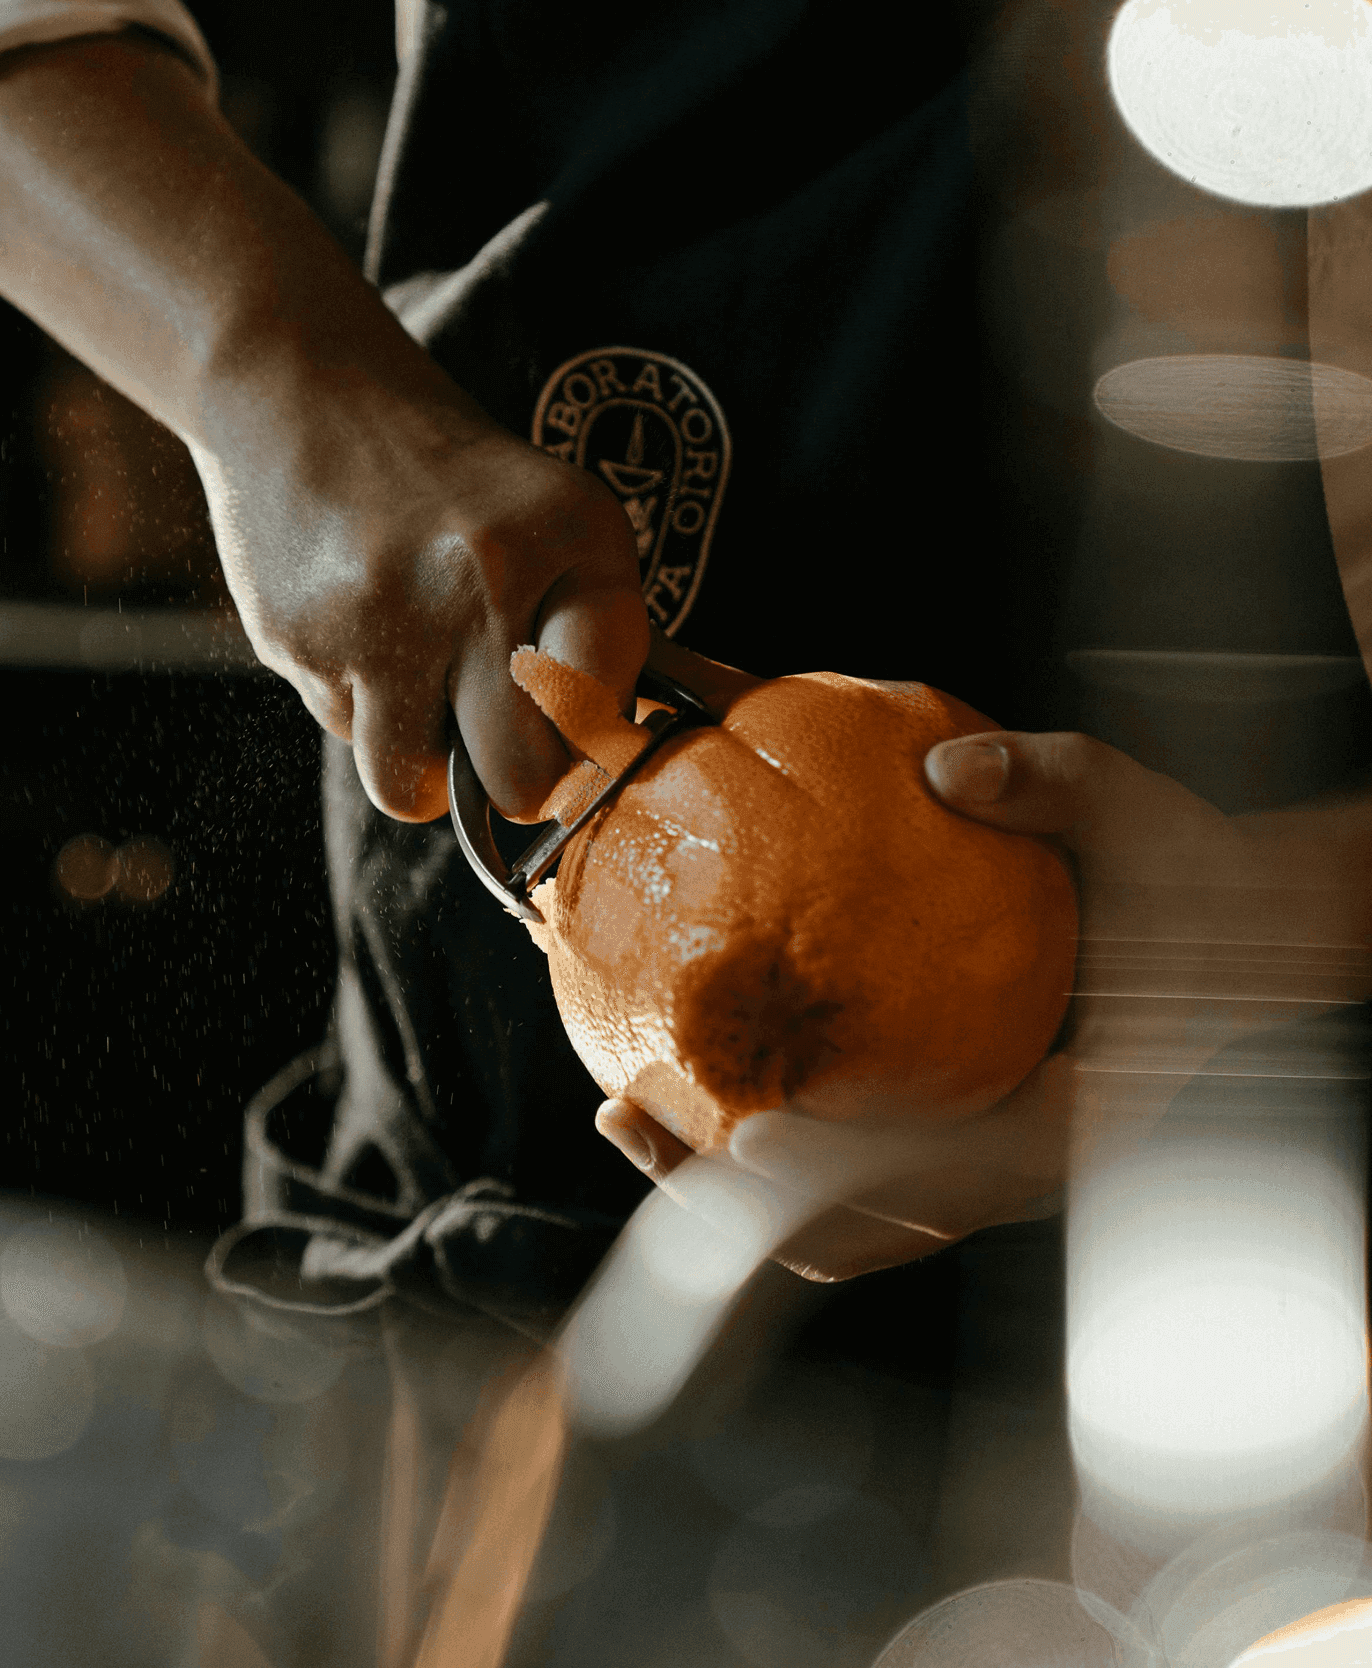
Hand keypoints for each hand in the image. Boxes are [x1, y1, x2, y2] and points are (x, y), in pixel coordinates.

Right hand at [191, 376, 647, 823]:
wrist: (301, 390)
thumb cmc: (454, 479)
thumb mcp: (559, 518)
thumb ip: (600, 633)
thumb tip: (609, 757)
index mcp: (561, 537)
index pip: (600, 711)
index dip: (589, 744)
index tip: (574, 737)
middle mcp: (473, 578)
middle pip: (515, 780)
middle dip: (513, 781)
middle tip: (500, 738)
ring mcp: (376, 618)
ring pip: (408, 785)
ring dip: (421, 757)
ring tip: (422, 678)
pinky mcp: (296, 642)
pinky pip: (344, 731)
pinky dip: (360, 700)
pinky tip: (359, 625)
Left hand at [596, 729, 1367, 1279]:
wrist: (1240, 935)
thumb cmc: (1195, 882)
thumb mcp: (1136, 811)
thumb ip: (1050, 786)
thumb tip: (946, 763)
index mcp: (1077, 1110)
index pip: (952, 1171)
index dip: (851, 1176)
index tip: (750, 1142)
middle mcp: (1020, 1161)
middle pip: (865, 1229)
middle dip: (737, 1206)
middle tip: (630, 1123)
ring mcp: (983, 1165)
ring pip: (844, 1222)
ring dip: (729, 1192)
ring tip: (629, 1116)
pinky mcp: (955, 1140)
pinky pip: (848, 1172)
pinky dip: (767, 1152)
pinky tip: (692, 1088)